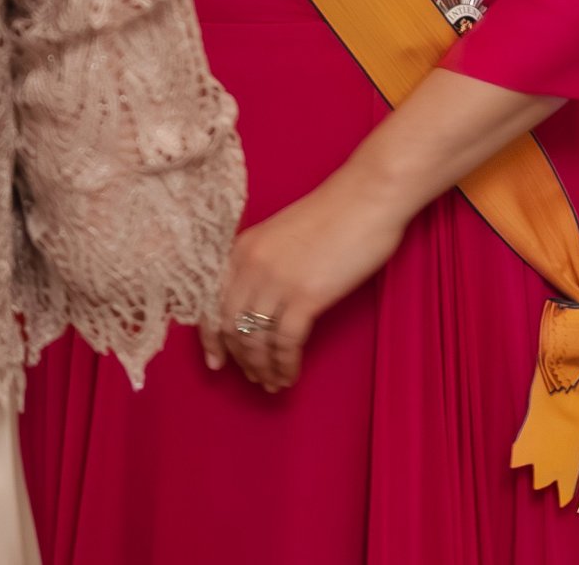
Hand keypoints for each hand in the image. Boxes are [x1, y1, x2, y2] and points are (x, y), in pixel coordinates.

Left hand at [200, 164, 406, 392]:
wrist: (367, 196)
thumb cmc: (334, 213)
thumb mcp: (282, 235)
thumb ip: (265, 263)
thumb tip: (260, 304)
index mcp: (243, 247)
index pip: (211, 302)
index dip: (211, 338)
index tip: (216, 362)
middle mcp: (252, 264)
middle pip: (231, 326)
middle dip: (240, 358)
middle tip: (253, 377)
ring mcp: (277, 280)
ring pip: (255, 340)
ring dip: (262, 368)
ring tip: (273, 382)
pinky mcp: (306, 295)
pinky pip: (285, 344)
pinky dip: (285, 366)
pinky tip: (291, 375)